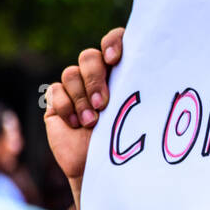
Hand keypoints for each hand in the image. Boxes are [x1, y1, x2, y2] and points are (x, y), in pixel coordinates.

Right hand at [44, 27, 124, 190]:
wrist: (101, 169)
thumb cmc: (128, 142)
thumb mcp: (139, 113)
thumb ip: (140, 90)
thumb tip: (155, 71)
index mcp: (122, 72)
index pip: (116, 41)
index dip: (113, 42)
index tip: (115, 58)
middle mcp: (98, 76)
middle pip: (89, 57)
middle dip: (95, 80)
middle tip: (104, 104)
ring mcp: (76, 87)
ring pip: (71, 73)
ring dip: (81, 99)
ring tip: (92, 123)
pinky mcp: (57, 100)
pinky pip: (55, 90)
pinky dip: (65, 107)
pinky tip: (75, 124)